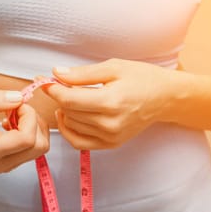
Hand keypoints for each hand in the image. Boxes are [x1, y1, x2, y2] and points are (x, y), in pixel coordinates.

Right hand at [0, 90, 49, 172]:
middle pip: (39, 145)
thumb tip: (20, 98)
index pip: (27, 139)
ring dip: (34, 125)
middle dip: (33, 120)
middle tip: (15, 107)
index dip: (28, 116)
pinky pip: (36, 146)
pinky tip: (13, 122)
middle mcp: (1, 164)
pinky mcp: (13, 161)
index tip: (16, 102)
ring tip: (13, 114)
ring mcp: (8, 165)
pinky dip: (31, 130)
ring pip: (41, 146)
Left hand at [42, 58, 176, 149]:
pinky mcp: (111, 144)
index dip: (52, 89)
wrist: (165, 98)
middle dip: (60, 97)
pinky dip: (69, 130)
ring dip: (65, 111)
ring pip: (72, 126)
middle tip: (60, 83)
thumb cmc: (142, 78)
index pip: (69, 100)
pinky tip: (69, 116)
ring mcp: (111, 137)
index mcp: (111, 102)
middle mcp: (110, 124)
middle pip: (69, 112)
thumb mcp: (113, 67)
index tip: (45, 80)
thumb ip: (82, 74)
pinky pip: (79, 142)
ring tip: (71, 97)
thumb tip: (56, 73)